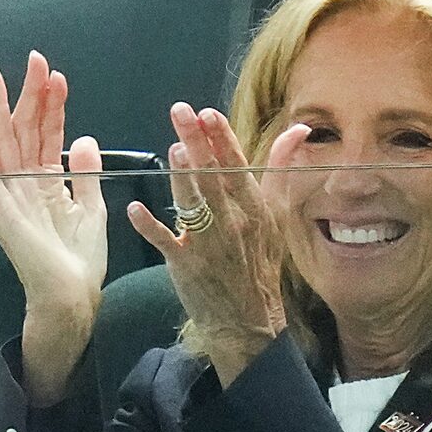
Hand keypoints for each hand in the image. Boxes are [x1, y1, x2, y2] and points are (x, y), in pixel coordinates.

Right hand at [0, 54, 110, 402]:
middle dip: (28, 95)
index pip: (47, 134)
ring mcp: (9, 196)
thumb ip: (85, 174)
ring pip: (4, 142)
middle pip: (24, 130)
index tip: (56, 75)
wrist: (70, 296)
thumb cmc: (80, 263)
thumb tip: (82, 137)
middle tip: (35, 59)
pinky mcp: (1, 210)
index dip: (52, 105)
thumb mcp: (92, 209)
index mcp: (47, 183)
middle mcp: (24, 184)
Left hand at [128, 104, 305, 384]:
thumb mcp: (276, 217)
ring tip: (172, 148)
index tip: (207, 113)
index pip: (237, 165)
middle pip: (212, 176)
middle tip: (180, 112)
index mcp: (255, 209)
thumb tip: (297, 130)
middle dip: (196, 141)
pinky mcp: (186, 265)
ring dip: (180, 175)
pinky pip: (166, 240)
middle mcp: (233, 223)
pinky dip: (149, 225)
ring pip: (192, 203)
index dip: (221, 137)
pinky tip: (134, 208)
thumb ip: (279, 170)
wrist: (247, 320)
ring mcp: (209, 244)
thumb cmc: (259, 264)